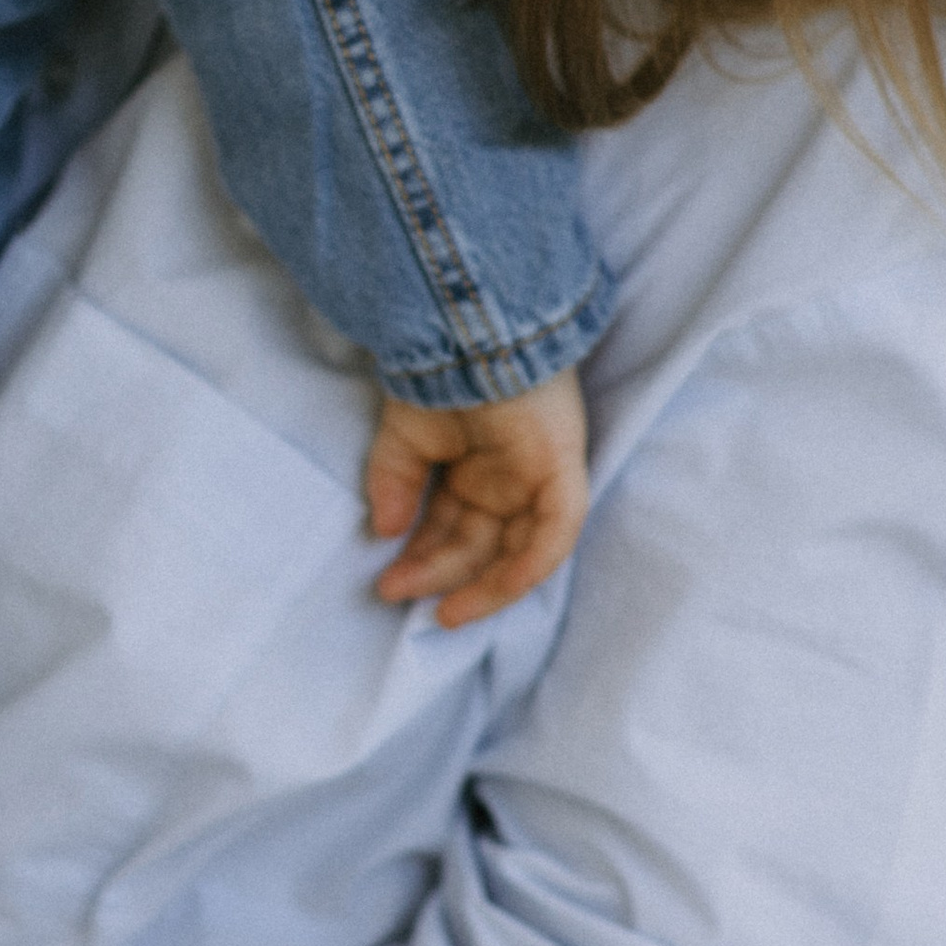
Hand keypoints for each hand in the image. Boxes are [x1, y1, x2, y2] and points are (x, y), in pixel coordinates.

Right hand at [367, 364, 589, 626]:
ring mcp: (538, 479)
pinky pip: (554, 535)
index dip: (421, 558)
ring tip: (443, 611)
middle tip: (395, 592)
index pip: (452, 527)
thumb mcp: (404, 437)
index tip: (387, 581)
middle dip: (437, 572)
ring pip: (518, 552)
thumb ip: (395, 484)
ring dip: (482, 586)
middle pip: (479, 544)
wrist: (465, 334)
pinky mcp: (561, 474)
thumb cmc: (439, 375)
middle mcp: (510, 480)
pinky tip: (491, 590)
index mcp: (478, 469)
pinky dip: (526, 567)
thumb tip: (384, 531)